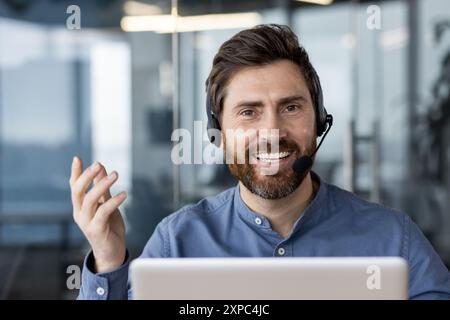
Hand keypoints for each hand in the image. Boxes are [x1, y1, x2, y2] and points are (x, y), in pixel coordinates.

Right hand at [70, 156, 126, 272]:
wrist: (112, 252)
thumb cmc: (109, 227)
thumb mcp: (106, 204)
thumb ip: (102, 188)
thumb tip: (101, 168)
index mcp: (80, 206)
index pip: (74, 186)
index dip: (75, 173)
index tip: (77, 158)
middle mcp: (80, 213)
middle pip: (77, 191)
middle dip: (87, 176)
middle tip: (98, 164)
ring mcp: (86, 222)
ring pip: (90, 200)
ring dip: (102, 185)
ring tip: (116, 174)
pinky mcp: (96, 230)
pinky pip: (103, 212)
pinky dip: (114, 201)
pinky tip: (124, 194)